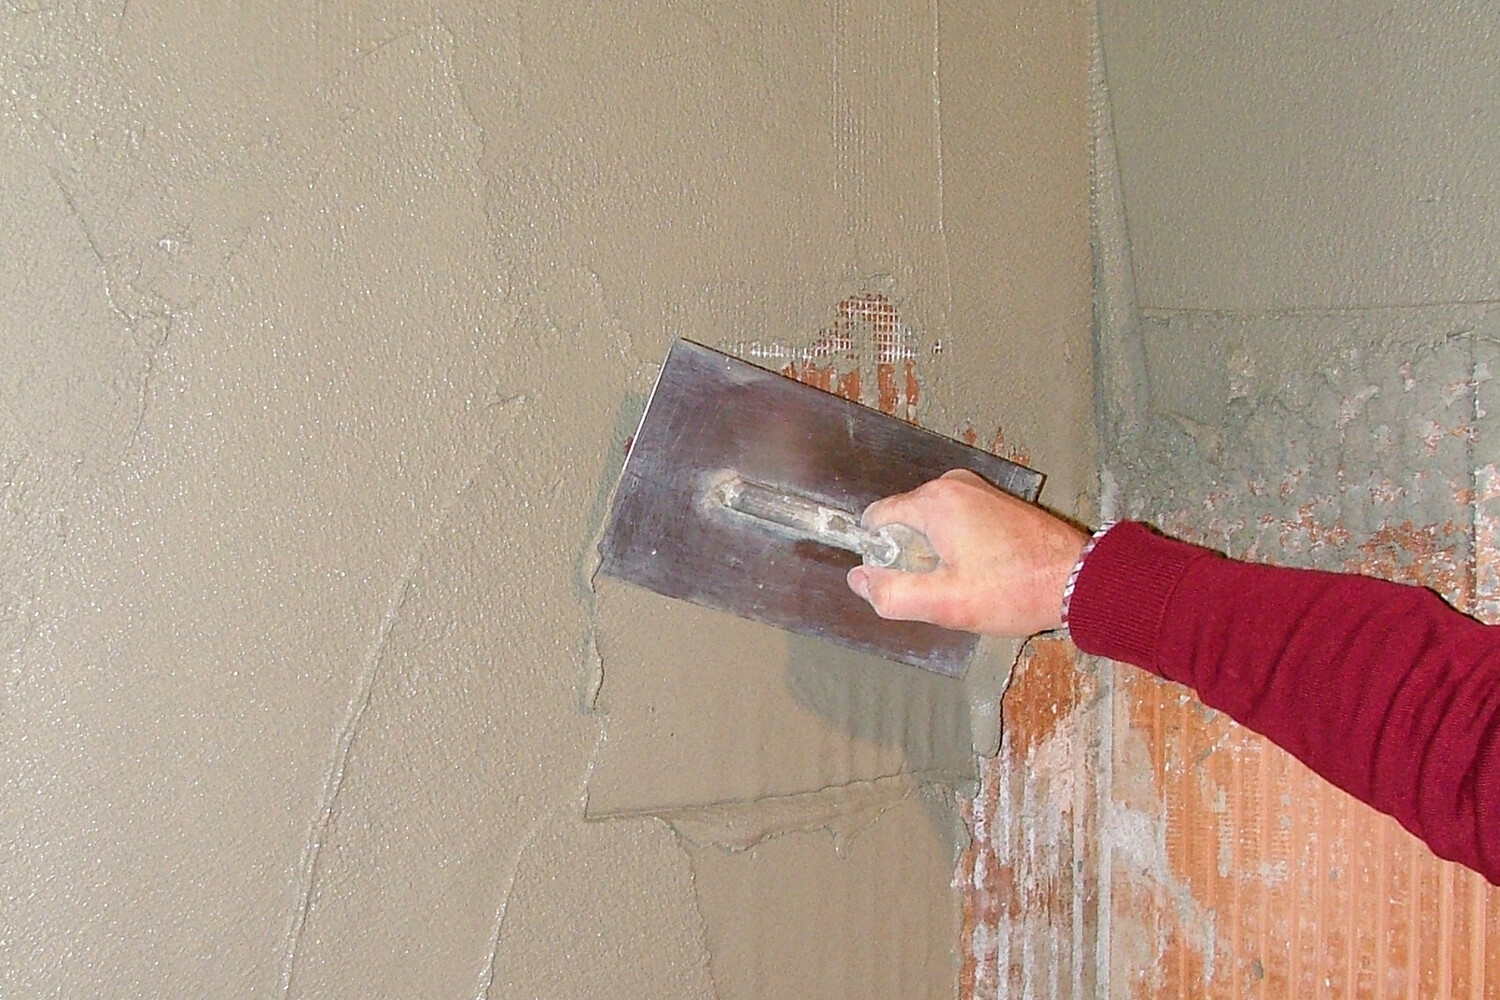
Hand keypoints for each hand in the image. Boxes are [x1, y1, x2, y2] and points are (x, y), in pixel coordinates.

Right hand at [845, 470, 1087, 637]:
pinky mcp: (995, 501)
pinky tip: (985, 571)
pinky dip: (960, 547)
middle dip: (914, 557)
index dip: (882, 556)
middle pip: (904, 522)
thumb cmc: (1015, 590)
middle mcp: (953, 485)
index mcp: (935, 501)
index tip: (910, 580)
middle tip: (947, 586)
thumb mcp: (945, 604)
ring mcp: (977, 490)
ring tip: (970, 581)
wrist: (1079, 580)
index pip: (876, 519)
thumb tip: (859, 579)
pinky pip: (956, 523)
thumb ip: (892, 594)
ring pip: (930, 525)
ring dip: (938, 555)